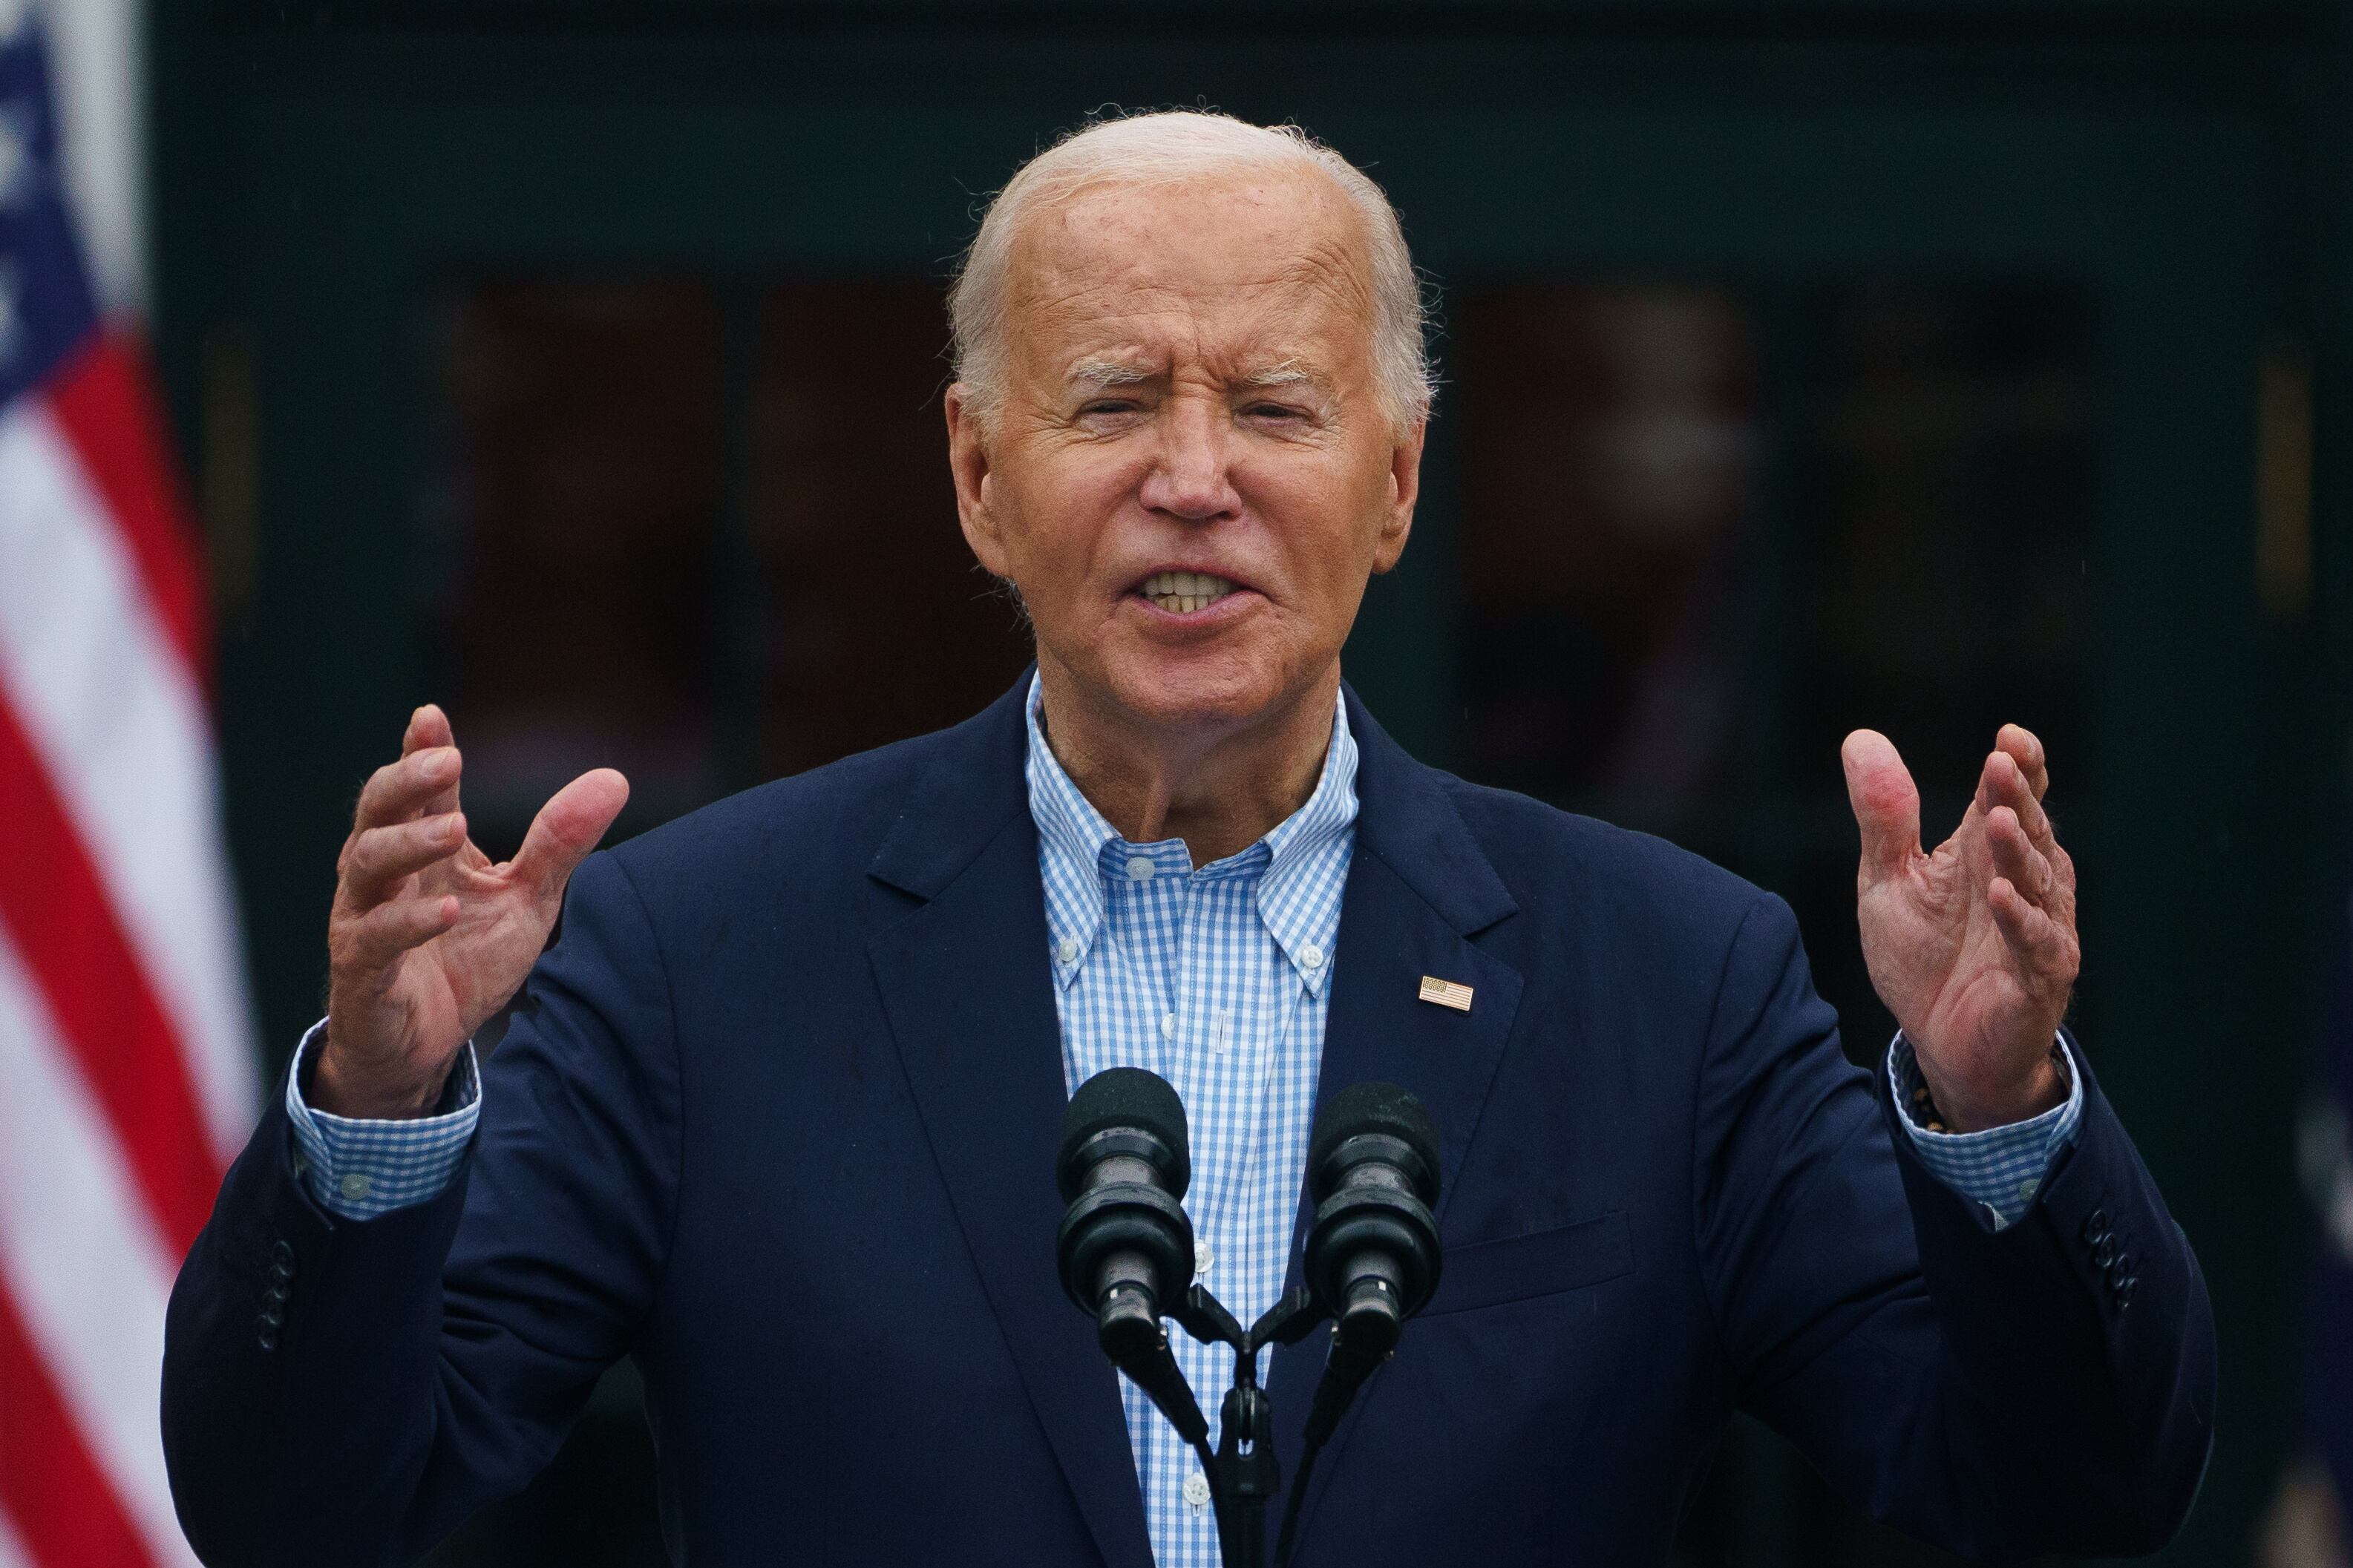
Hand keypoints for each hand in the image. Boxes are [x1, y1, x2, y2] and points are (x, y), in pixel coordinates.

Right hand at [317, 705, 628, 1118]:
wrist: (424, 1044)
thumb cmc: (466, 959)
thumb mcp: (527, 898)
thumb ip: (560, 842)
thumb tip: (614, 778)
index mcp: (424, 851)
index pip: (418, 790)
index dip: (420, 751)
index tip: (431, 716)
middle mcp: (385, 875)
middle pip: (377, 812)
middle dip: (406, 781)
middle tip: (444, 760)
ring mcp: (364, 919)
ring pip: (365, 865)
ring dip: (408, 844)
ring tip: (453, 830)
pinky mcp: (361, 970)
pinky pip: (373, 939)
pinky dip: (408, 924)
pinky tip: (446, 911)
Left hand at [1841, 724, 2078, 1131]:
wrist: (1938, 1043)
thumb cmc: (1923, 957)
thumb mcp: (1889, 880)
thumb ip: (1883, 817)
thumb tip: (1859, 738)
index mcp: (1987, 852)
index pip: (2010, 798)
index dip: (2018, 766)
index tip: (2009, 736)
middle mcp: (2023, 882)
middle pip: (2027, 830)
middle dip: (2017, 797)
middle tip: (2002, 763)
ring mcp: (2038, 929)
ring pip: (2037, 881)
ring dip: (2018, 850)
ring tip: (1997, 819)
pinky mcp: (2040, 978)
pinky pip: (2037, 945)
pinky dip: (2020, 921)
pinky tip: (2000, 896)